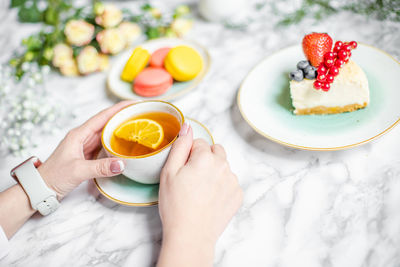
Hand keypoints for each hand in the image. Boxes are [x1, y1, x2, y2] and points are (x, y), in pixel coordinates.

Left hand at [38, 101, 133, 198]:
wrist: (41, 189)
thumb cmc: (53, 177)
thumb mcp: (78, 171)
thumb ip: (100, 168)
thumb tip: (122, 164)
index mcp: (79, 134)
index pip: (102, 117)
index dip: (118, 108)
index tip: (133, 103)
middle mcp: (83, 137)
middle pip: (106, 122)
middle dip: (123, 116)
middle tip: (140, 113)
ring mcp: (85, 146)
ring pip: (106, 134)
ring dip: (120, 129)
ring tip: (137, 125)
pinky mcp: (88, 156)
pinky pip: (105, 145)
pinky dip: (116, 143)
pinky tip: (125, 144)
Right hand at [157, 123, 242, 266]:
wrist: (191, 235)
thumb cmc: (176, 205)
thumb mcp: (169, 172)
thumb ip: (180, 146)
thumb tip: (187, 127)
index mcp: (206, 157)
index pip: (198, 143)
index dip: (188, 154)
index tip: (183, 169)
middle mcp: (224, 166)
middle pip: (215, 151)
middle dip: (204, 158)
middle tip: (191, 177)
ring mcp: (233, 181)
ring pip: (223, 166)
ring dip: (214, 171)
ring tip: (200, 190)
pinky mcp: (238, 195)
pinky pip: (230, 182)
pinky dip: (221, 186)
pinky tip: (209, 198)